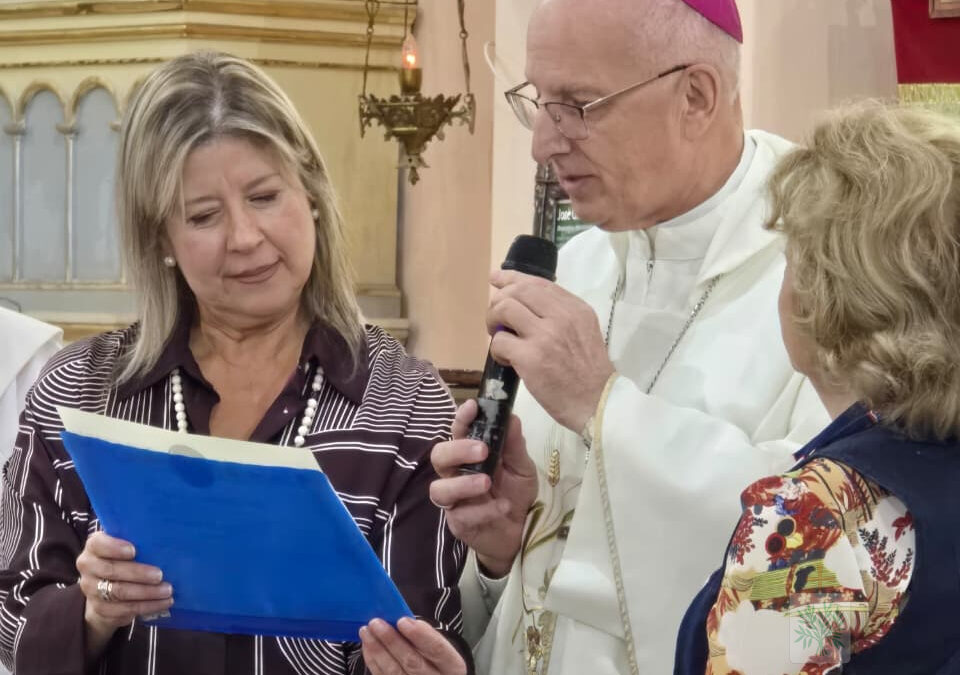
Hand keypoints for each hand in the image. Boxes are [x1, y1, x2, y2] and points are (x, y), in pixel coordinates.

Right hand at [76, 532, 172, 658]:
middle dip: (138, 573)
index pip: (98, 544)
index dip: (114, 547)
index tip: (134, 551)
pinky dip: (147, 606)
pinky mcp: (101, 609)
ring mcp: (91, 590)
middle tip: (160, 575)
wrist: (105, 592)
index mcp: (94, 547)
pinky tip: (164, 602)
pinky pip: (125, 609)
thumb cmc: (123, 561)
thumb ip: (138, 542)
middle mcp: (88, 567)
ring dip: (147, 592)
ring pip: (119, 592)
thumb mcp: (126, 548)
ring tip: (167, 590)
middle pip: (111, 570)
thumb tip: (166, 538)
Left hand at [360, 618, 466, 674]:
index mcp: (453, 666)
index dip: (420, 635)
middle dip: (392, 641)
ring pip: (395, 673)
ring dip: (378, 650)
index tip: (402, 620)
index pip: (438, 650)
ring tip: (366, 631)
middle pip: (413, 662)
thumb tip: (399, 620)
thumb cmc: (435, 658)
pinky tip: (368, 646)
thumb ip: (424, 636)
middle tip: (376, 623)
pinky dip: (374, 662)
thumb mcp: (439, 647)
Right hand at [430, 400, 536, 576]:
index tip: (472, 407)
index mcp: (469, 456)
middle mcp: (456, 475)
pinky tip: (504, 506)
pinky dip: (484, 510)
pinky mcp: (458, 524)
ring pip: (439, 489)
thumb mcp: (522, 467)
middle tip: (483, 450)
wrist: (522, 532)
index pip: (458, 432)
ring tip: (487, 483)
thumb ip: (514, 445)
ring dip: (463, 483)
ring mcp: (454, 500)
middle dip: (457, 450)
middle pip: (438, 457)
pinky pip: (461, 515)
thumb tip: (511, 416)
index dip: (461, 419)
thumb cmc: (516, 493)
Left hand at [487, 270, 614, 431]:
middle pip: (517, 291)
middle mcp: (561, 316)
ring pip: (504, 309)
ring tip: (498, 337)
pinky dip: (496, 350)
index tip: (497, 279)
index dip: (512, 278)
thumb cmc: (589, 373)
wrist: (598, 402)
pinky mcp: (530, 358)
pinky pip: (500, 342)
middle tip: (496, 319)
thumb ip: (561, 315)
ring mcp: (545, 336)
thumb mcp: (584, 331)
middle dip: (499, 301)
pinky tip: (506, 360)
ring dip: (493, 322)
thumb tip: (525, 304)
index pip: (538, 283)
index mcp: (576, 308)